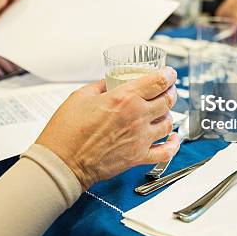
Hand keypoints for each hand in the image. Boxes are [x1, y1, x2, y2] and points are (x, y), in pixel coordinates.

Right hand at [36, 67, 179, 189]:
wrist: (62, 162)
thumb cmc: (67, 131)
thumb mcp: (81, 96)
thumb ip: (100, 86)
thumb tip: (109, 83)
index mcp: (124, 98)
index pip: (158, 81)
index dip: (168, 74)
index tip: (169, 73)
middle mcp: (137, 117)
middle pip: (167, 100)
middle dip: (170, 92)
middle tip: (167, 89)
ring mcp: (140, 138)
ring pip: (169, 123)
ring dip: (169, 114)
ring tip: (164, 111)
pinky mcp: (138, 157)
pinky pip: (166, 152)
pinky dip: (174, 145)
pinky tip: (173, 139)